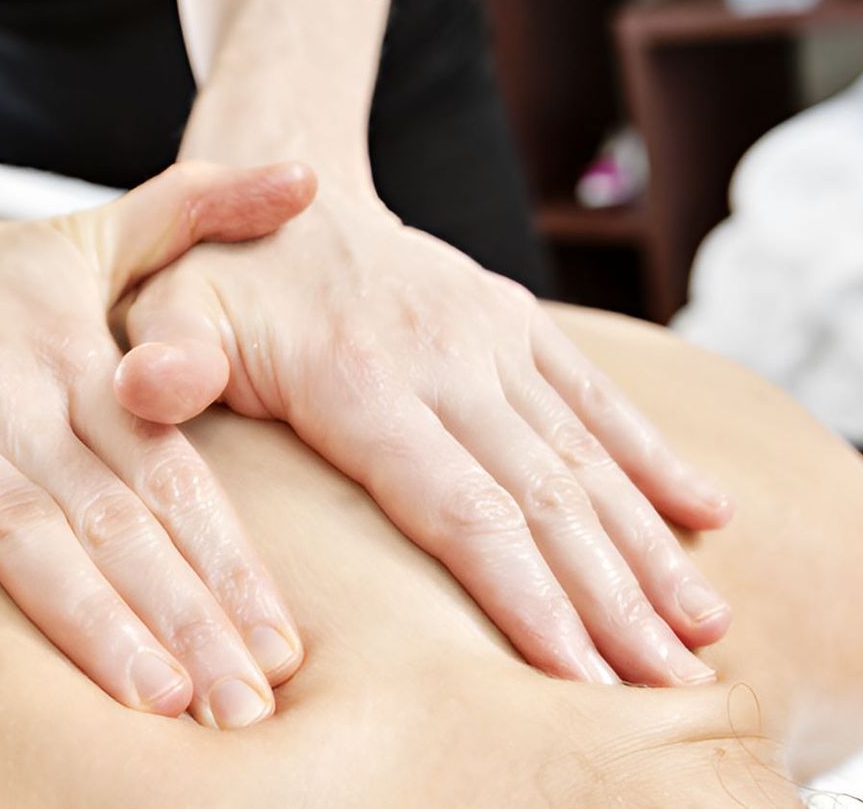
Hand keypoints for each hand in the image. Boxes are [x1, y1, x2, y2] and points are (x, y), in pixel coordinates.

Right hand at [0, 162, 316, 726]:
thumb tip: (306, 174)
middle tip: (245, 706)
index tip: (281, 646)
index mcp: (76, 357)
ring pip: (16, 531)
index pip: (168, 472)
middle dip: (184, 615)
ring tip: (158, 699)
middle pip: (110, 516)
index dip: (227, 560)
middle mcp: (5, 392)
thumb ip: (199, 210)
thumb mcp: (88, 232)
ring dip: (89, 621)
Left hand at [114, 190, 735, 685]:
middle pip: (547, 501)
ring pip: (587, 458)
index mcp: (362, 378)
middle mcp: (448, 355)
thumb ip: (162, 358)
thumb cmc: (210, 272)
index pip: (462, 510)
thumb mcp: (160, 307)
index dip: (527, 600)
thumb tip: (148, 387)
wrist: (283, 170)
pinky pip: (598, 395)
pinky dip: (657, 458)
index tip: (580, 681)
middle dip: (614, 602)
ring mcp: (493, 336)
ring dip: (651, 549)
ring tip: (704, 637)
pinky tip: (713, 519)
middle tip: (671, 692)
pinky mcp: (518, 323)